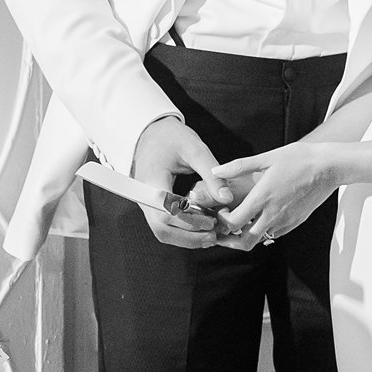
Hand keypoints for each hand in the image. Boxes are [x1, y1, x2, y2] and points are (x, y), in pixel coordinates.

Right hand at [130, 116, 233, 249]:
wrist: (151, 133)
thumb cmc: (171, 137)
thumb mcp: (194, 149)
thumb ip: (211, 174)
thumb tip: (227, 198)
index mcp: (152, 181)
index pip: (167, 212)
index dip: (191, 222)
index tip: (212, 221)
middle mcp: (144, 197)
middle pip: (163, 229)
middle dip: (190, 237)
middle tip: (214, 235)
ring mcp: (146, 204)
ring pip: (163, 232)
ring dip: (187, 238)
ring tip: (211, 235)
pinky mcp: (152, 207)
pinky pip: (165, 226)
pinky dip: (183, 232)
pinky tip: (202, 229)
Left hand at [210, 140, 336, 248]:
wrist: (329, 167)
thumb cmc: (300, 159)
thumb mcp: (267, 158)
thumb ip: (239, 166)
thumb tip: (217, 170)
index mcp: (263, 198)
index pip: (234, 223)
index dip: (223, 222)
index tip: (222, 212)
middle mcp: (273, 214)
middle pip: (245, 242)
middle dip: (231, 240)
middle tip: (225, 231)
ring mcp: (286, 220)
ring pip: (261, 240)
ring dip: (248, 235)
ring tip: (242, 223)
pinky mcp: (296, 222)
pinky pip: (275, 234)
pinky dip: (264, 231)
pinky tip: (261, 218)